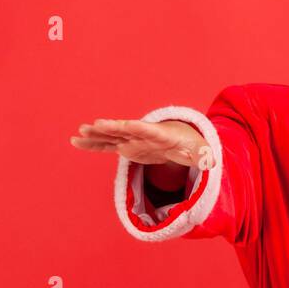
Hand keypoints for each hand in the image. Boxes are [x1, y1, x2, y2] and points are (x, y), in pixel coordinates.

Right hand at [69, 118, 209, 168]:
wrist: (182, 138)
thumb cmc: (192, 144)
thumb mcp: (200, 151)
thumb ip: (204, 156)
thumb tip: (212, 162)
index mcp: (159, 134)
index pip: (145, 129)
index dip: (132, 127)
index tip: (119, 125)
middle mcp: (142, 134)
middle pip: (123, 130)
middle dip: (109, 128)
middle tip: (92, 126)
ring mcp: (132, 139)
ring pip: (111, 136)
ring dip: (95, 136)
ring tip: (77, 135)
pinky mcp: (127, 146)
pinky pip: (107, 145)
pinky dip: (92, 144)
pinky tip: (76, 141)